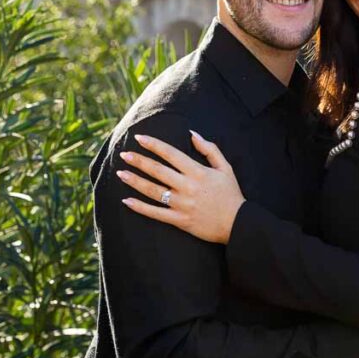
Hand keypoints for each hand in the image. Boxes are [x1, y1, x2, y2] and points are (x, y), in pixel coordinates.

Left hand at [117, 131, 245, 243]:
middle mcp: (187, 186)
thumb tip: (192, 134)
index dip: (154, 144)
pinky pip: (156, 213)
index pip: (171, 154)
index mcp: (198, 171)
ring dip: (135, 181)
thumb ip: (209, 149)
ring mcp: (182, 204)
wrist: (238, 224)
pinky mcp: (180, 221)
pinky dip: (140, 207)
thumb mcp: (225, 167)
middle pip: (158, 171)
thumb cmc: (231, 193)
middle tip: (124, 154)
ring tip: (121, 173)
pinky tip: (127, 200)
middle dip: (139, 161)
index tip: (139, 137)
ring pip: (153, 191)